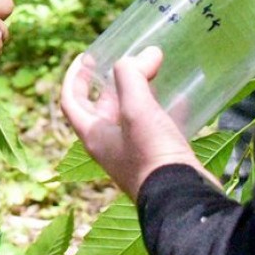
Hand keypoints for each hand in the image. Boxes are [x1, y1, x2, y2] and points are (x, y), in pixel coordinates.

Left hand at [60, 48, 216, 199]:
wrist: (183, 200)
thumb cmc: (152, 156)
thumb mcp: (136, 110)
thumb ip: (132, 77)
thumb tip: (146, 54)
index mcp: (94, 135)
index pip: (71, 101)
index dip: (74, 76)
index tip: (87, 56)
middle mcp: (110, 146)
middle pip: (102, 107)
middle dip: (114, 82)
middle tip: (131, 60)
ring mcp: (135, 154)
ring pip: (132, 117)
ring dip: (141, 93)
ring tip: (155, 71)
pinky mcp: (159, 158)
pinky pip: (158, 128)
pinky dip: (166, 110)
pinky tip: (182, 98)